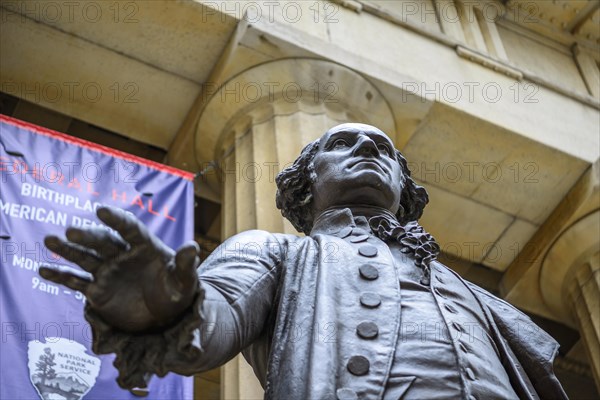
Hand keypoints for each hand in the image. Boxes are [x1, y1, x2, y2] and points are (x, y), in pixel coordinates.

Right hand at [39, 206, 199, 331]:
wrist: (165, 317)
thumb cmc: (177, 292)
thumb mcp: (185, 281)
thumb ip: (186, 265)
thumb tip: (192, 247)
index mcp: (145, 247)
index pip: (130, 229)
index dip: (116, 220)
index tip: (101, 210)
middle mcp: (123, 255)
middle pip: (103, 242)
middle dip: (89, 236)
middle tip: (71, 231)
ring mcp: (108, 272)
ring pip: (85, 258)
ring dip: (68, 250)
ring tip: (50, 240)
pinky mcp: (97, 291)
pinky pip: (77, 283)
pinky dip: (61, 277)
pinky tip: (43, 270)